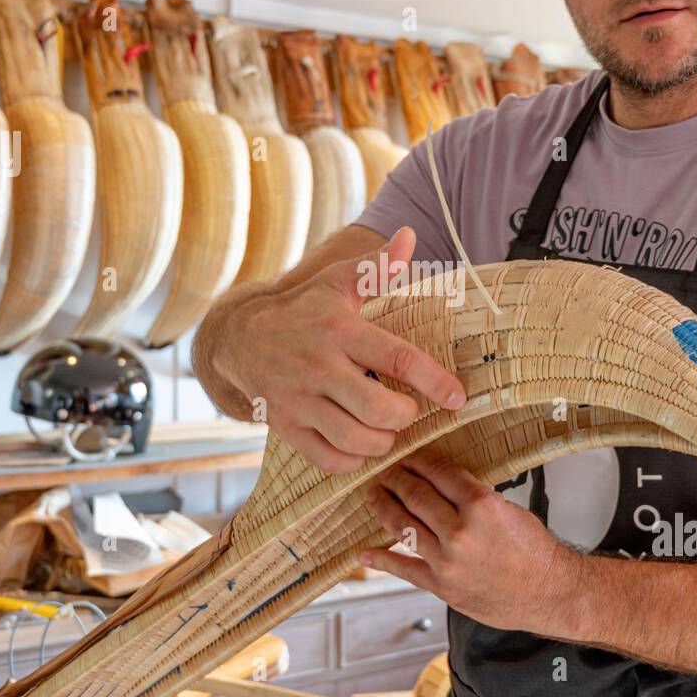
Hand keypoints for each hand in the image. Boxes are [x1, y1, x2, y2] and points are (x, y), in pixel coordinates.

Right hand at [216, 228, 466, 474]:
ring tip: (385, 428)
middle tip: (407, 409)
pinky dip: (352, 460)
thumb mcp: (336, 282)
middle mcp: (319, 366)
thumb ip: (377, 266)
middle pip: (378, 408)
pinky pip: (327, 459)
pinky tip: (358, 444)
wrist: (240, 338)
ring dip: (381, 441)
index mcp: (340, 330)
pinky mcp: (285, 426)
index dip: (434, 381)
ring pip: (354, 439)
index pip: (397, 358)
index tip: (457, 397)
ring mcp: (299, 400)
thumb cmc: (302, 309)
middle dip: (404, 416)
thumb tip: (410, 236)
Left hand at [359, 448, 583, 637]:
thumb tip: (443, 484)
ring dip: (384, 507)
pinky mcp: (442, 586)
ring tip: (373, 495)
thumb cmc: (535, 551)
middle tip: (385, 471)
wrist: (549, 592)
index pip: (439, 473)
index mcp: (481, 505)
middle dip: (396, 479)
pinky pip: (405, 569)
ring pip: (404, 526)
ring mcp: (447, 560)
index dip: (419, 460)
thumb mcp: (509, 510)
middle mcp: (460, 531)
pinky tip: (365, 551)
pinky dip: (382, 560)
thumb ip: (474, 497)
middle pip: (416, 496)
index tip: (408, 455)